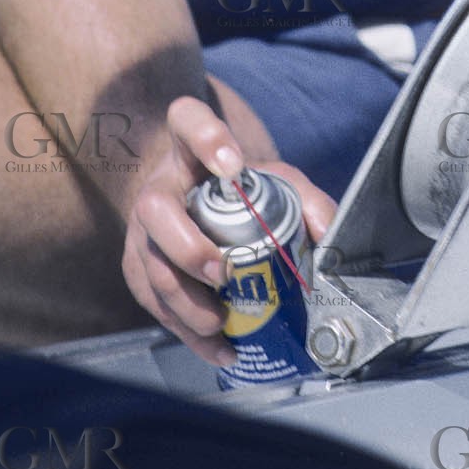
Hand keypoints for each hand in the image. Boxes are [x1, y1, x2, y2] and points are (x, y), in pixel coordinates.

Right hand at [122, 94, 336, 364]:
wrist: (201, 206)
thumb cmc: (240, 191)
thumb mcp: (275, 182)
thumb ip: (307, 201)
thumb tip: (330, 234)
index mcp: (190, 150)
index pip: (186, 120)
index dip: (205, 138)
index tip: (233, 165)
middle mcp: (160, 187)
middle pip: (155, 208)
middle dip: (187, 246)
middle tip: (222, 270)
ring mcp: (143, 232)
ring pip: (150, 265)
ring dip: (185, 300)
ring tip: (220, 320)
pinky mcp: (139, 271)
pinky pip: (155, 305)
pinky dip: (188, 332)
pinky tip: (220, 348)